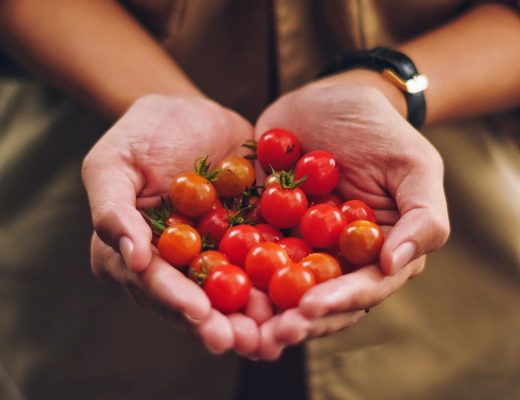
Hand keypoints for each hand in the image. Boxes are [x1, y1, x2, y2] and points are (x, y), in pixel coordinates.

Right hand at [82, 94, 269, 354]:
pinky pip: (263, 260)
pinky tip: (301, 291)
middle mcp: (176, 264)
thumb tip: (132, 259)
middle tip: (243, 340)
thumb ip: (113, 210)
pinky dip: (280, 278)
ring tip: (275, 330)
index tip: (199, 313)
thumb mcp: (112, 163)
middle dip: (219, 323)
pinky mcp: (246, 238)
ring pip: (232, 291)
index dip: (175, 300)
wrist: (190, 113)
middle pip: (195, 299)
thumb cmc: (142, 135)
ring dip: (253, 314)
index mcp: (136, 253)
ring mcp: (214, 254)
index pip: (154, 283)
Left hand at [253, 79, 449, 356]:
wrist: (328, 98)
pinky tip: (211, 285)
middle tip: (268, 334)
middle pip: (318, 299)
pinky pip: (246, 253)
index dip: (338, 302)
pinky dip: (232, 271)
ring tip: (238, 326)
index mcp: (377, 252)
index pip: (362, 288)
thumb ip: (423, 216)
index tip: (308, 309)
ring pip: (280, 287)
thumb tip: (395, 264)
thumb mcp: (413, 164)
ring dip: (261, 310)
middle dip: (294, 319)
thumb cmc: (378, 129)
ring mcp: (298, 245)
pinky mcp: (264, 228)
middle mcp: (337, 258)